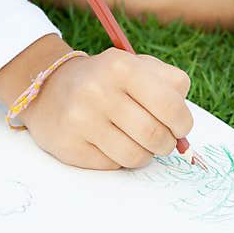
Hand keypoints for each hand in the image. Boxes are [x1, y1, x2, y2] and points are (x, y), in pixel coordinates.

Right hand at [18, 47, 192, 169]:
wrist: (48, 88)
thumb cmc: (107, 81)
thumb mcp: (138, 67)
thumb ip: (170, 87)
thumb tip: (185, 131)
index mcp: (121, 67)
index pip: (170, 106)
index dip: (182, 123)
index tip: (179, 128)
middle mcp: (98, 91)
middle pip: (155, 135)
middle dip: (166, 144)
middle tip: (162, 141)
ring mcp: (82, 120)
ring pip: (135, 156)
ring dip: (145, 155)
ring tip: (137, 142)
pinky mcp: (71, 146)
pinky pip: (113, 165)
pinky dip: (120, 159)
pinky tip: (110, 143)